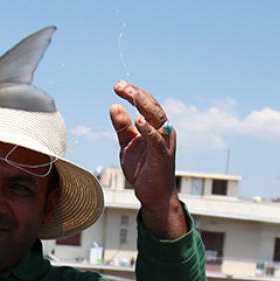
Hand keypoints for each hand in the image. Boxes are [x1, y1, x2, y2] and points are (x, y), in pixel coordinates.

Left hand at [109, 80, 186, 238]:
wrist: (153, 195)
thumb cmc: (143, 169)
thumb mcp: (127, 145)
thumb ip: (122, 127)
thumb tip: (114, 106)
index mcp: (157, 127)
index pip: (146, 104)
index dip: (133, 93)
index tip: (118, 85)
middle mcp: (164, 131)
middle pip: (152, 106)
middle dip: (136, 94)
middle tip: (120, 85)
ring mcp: (165, 143)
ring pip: (157, 118)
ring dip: (142, 105)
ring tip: (130, 94)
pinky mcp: (163, 157)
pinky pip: (157, 140)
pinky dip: (149, 130)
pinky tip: (138, 121)